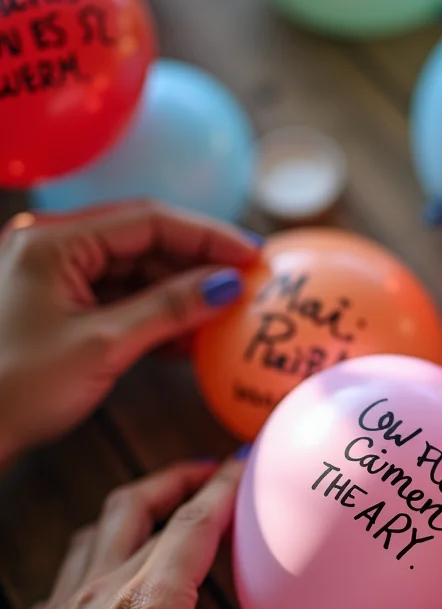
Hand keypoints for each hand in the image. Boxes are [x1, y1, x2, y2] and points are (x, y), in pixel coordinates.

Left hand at [0, 200, 258, 463]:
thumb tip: (227, 286)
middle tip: (249, 282)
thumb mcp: (103, 344)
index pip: (148, 221)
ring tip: (228, 311)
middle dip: (200, 264)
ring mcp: (62, 279)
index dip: (207, 235)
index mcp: (53, 242)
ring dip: (185, 293)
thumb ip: (169, 309)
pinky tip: (194, 335)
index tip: (251, 255)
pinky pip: (127, 300)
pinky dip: (162, 316)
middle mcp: (56, 249)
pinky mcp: (69, 308)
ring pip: (141, 274)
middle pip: (148, 243)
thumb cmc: (16, 388)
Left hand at [0, 458, 324, 608]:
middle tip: (211, 471)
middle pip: (142, 503)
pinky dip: (105, 544)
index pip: (195, 522)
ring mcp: (66, 600)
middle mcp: (104, 588)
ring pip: (104, 523)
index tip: (243, 462)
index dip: (224, 484)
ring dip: (142, 502)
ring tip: (169, 505)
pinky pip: (77, 561)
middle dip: (180, 477)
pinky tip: (118, 567)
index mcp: (149, 604)